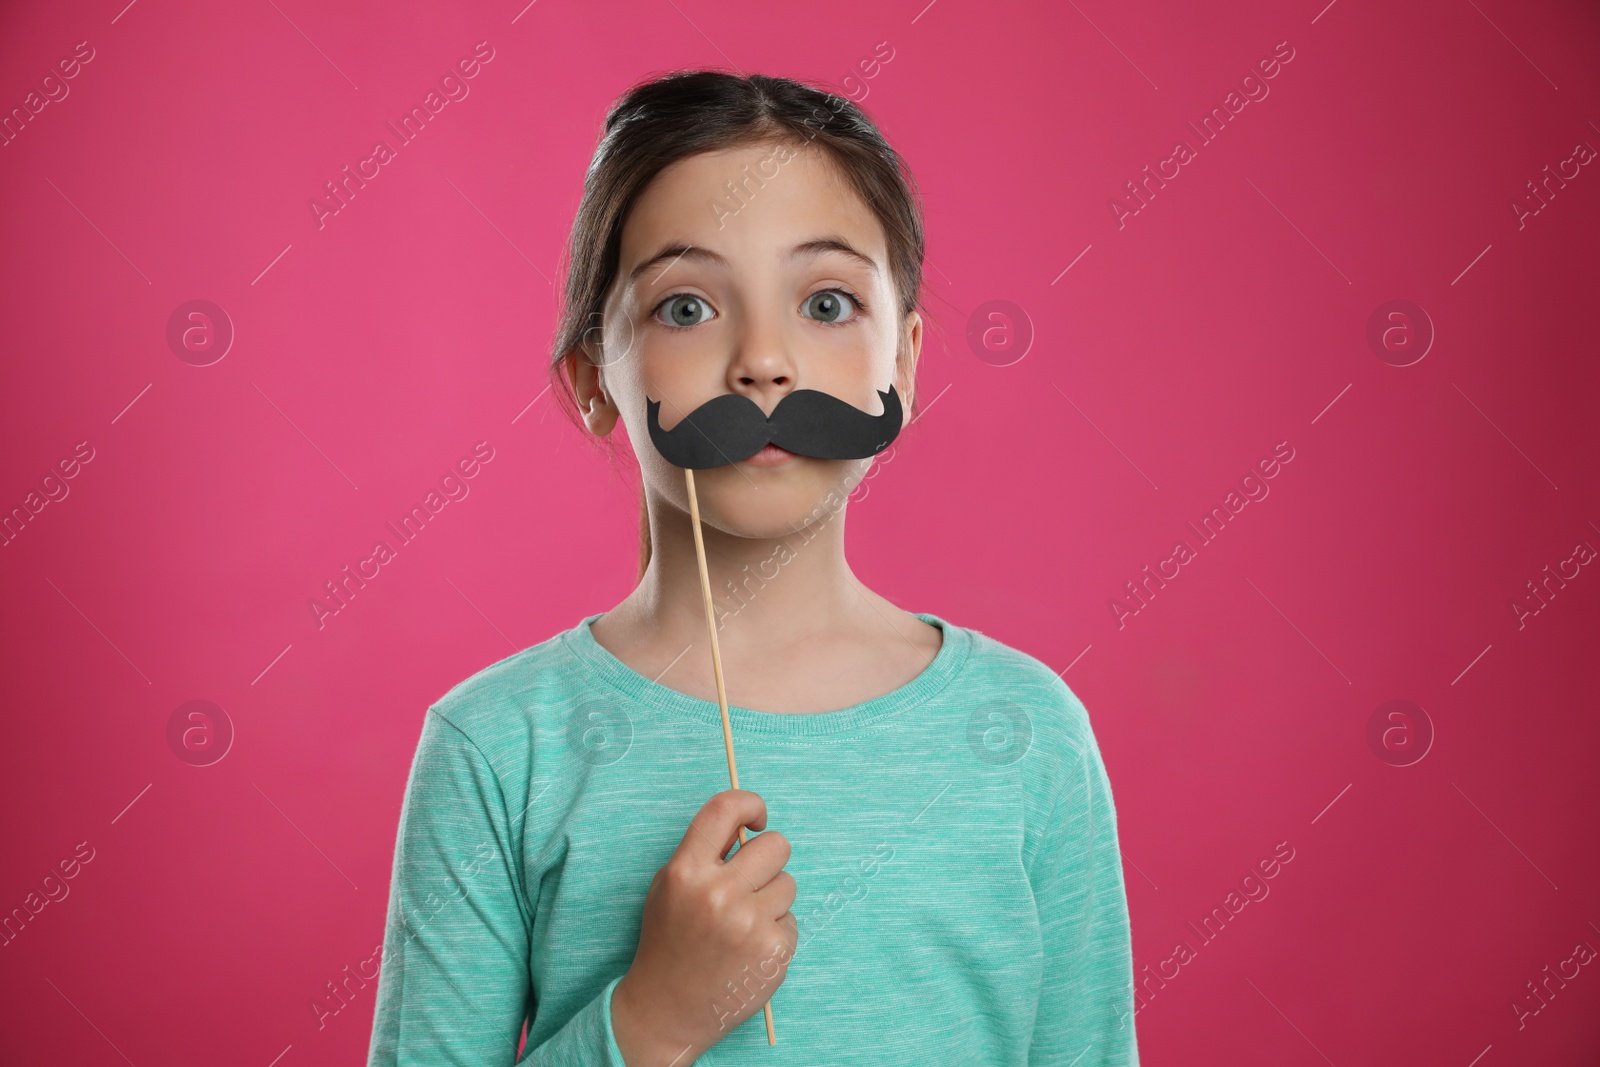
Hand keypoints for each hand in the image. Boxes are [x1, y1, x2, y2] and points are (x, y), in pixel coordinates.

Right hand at [612, 789, 798, 1066]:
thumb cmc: (669, 941)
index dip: (749, 804)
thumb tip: (747, 826)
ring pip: (788, 883)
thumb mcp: (669, 887)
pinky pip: (791, 920)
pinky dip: (775, 932)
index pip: (726, 809)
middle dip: (768, 859)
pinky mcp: (773, 951)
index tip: (758, 818)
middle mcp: (718, 894)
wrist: (667, 1009)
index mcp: (686, 872)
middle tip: (750, 882)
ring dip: (771, 899)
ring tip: (742, 924)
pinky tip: (749, 950)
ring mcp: (749, 924)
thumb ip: (704, 853)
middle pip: (776, 845)